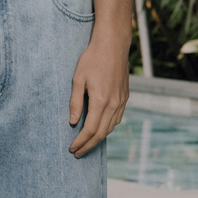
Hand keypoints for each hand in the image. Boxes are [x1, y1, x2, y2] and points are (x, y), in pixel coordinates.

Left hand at [68, 34, 128, 157]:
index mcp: (100, 101)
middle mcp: (113, 104)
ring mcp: (121, 101)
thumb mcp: (78, 78)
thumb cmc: (92, 59)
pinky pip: (117, 118)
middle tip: (77, 152)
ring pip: (111, 128)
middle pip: (101, 133)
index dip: (81, 141)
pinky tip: (99, 127)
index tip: (72, 149)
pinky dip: (108, 127)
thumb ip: (75, 101)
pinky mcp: (125, 97)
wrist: (112, 45)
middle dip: (88, 145)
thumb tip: (72, 122)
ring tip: (86, 143)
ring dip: (98, 138)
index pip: (90, 130)